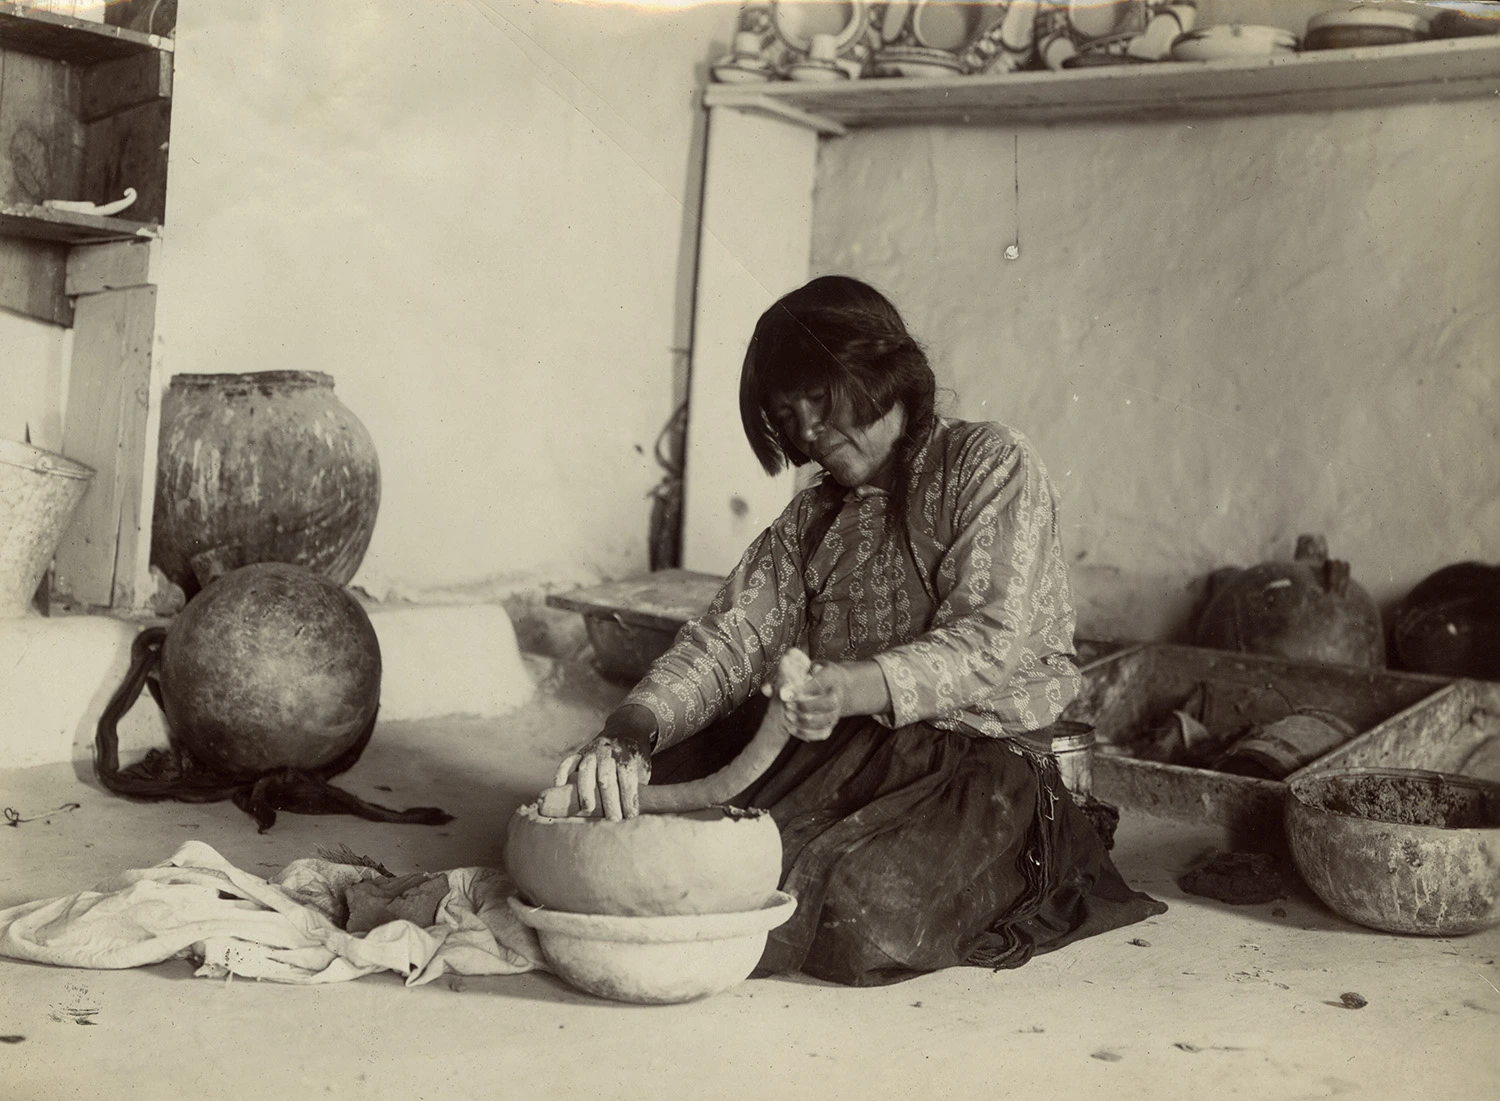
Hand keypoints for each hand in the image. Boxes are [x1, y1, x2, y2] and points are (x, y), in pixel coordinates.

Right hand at [554, 705, 655, 819]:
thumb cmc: (635, 758)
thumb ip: (639, 787)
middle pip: (607, 778)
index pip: (627, 779)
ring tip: (588, 808)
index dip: (629, 798)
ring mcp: (592, 752)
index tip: (631, 815)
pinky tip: (559, 785)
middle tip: (613, 819)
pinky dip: (561, 772)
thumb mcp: (642, 768)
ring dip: (586, 789)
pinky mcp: (580, 753)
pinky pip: (568, 761)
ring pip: (586, 770)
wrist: (626, 728)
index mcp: (626, 756)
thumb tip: (639, 813)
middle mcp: (608, 752)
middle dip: (610, 800)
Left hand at [763, 660, 846, 741]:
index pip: (821, 682)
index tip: (784, 692)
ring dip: (804, 721)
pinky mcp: (831, 724)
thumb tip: (767, 689)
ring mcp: (835, 711)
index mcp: (830, 676)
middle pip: (829, 703)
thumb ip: (780, 674)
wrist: (833, 684)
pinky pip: (823, 733)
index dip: (803, 689)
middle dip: (805, 705)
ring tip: (787, 715)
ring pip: (826, 720)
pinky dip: (806, 733)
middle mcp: (837, 694)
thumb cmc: (810, 673)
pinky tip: (791, 728)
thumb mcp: (798, 666)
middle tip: (787, 705)